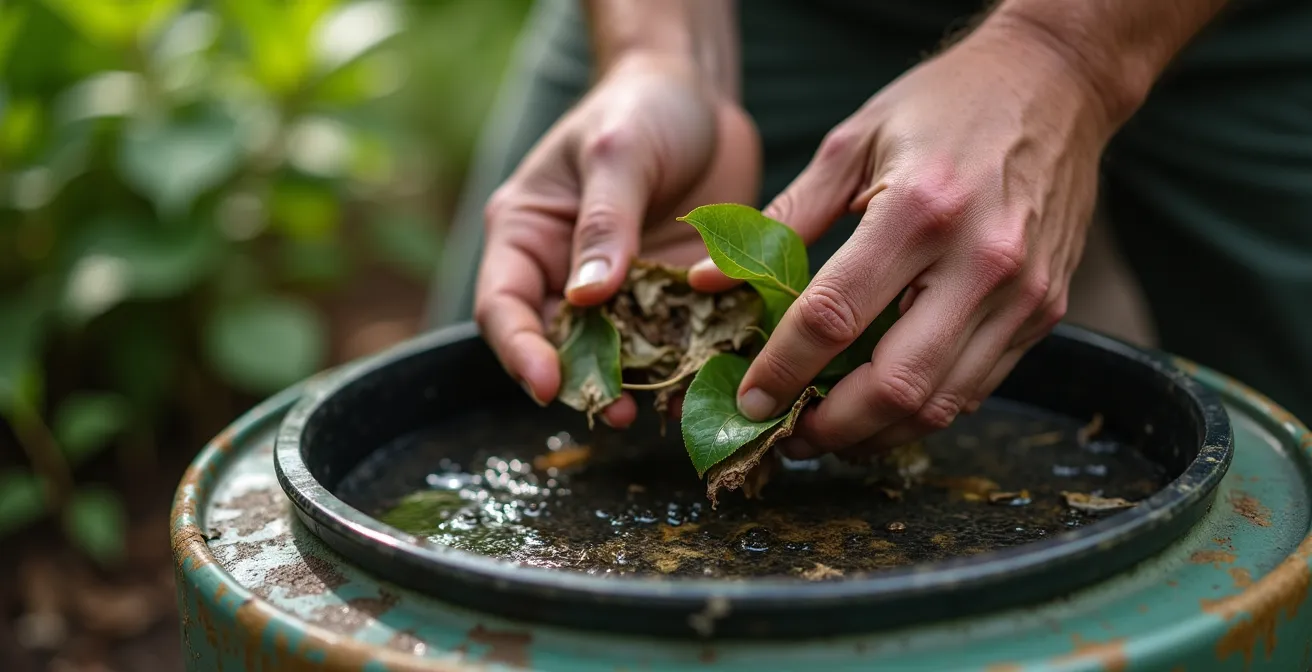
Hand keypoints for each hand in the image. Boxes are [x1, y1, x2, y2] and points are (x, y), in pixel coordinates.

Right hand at [474, 53, 760, 427]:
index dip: (520, 351)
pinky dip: (690, 363)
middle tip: (617, 412)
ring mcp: (621, 290)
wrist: (699, 96)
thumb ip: (603, 222)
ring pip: (620, 354)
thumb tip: (585, 297)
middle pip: (559, 345)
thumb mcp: (617, 152)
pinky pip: (676, 340)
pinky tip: (709, 379)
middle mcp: (565, 272)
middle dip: (585, 383)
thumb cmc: (639, 107)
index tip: (547, 386)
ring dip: (642, 386)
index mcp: (528, 235)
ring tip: (669, 409)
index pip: (503, 306)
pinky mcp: (671, 295)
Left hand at [707, 22, 1118, 456]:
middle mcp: (980, 260)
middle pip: (894, 387)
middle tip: (787, 434)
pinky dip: (921, 411)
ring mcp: (1022, 293)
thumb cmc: (943, 105)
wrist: (1056, 82)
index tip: (749, 400)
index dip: (783, 371)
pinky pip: (976, 388)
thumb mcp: (851, 142)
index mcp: (920, 210)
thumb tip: (707, 279)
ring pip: (940, 405)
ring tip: (826, 431)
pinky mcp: (1046, 310)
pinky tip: (880, 404)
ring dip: (874, 435)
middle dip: (829, 428)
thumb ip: (782, 219)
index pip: (835, 318)